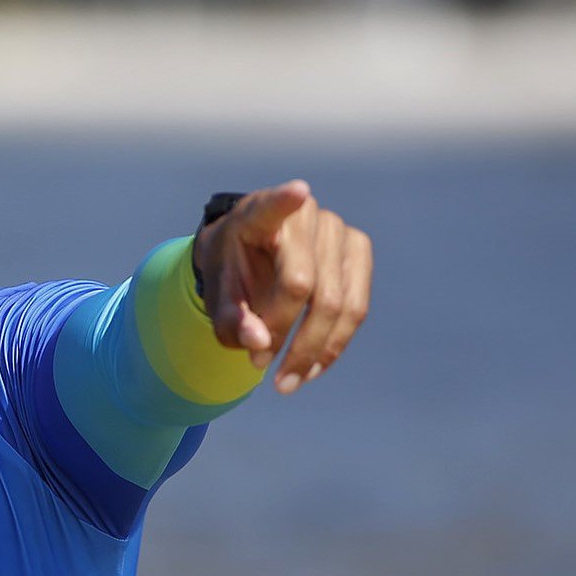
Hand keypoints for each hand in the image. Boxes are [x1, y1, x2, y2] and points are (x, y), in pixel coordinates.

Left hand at [193, 180, 373, 393]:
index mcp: (256, 214)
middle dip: (284, 334)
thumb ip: (231, 319)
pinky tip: (310, 369)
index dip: (283, 201)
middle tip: (257, 368)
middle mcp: (303, 215)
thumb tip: (259, 344)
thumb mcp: (217, 297)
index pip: (271, 206)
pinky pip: (356, 307)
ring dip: (312, 350)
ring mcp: (337, 229)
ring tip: (285, 383)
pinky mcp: (358, 249)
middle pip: (302, 283)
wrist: (252, 257)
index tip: (297, 192)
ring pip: (336, 302)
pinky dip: (334, 345)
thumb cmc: (230, 274)